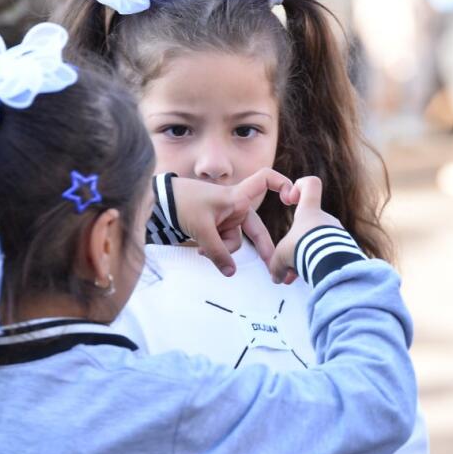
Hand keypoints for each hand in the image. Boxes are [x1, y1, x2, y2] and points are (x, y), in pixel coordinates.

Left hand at [170, 169, 295, 276]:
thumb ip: (218, 253)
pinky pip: (223, 242)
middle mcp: (237, 206)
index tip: (292, 196)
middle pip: (255, 229)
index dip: (282, 183)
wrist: (160, 203)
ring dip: (221, 249)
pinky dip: (214, 248)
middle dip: (262, 248)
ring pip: (235, 240)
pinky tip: (200, 250)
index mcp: (237, 197)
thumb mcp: (202, 230)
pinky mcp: (218, 226)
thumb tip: (230, 273)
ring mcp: (227, 217)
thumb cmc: (183, 205)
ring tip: (202, 249)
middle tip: (271, 267)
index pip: (265, 180)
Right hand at [269, 176, 342, 283]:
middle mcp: (326, 219)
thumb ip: (276, 265)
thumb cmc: (302, 250)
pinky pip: (330, 253)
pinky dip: (320, 264)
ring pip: (318, 243)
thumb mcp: (281, 256)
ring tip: (301, 274)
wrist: (330, 261)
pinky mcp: (346, 248)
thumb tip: (276, 277)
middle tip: (290, 264)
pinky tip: (313, 277)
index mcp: (309, 211)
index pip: (311, 184)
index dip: (301, 185)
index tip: (291, 198)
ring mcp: (337, 233)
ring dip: (308, 257)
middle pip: (309, 226)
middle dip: (297, 245)